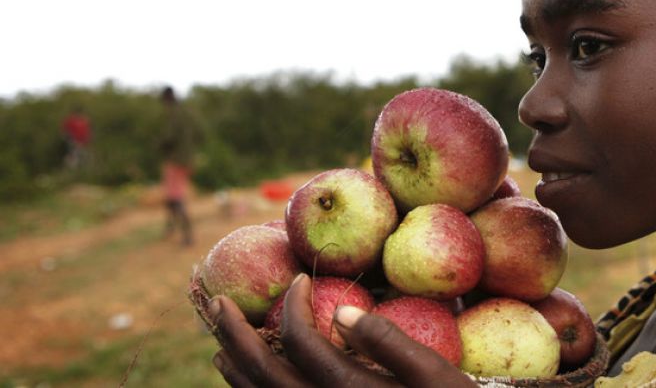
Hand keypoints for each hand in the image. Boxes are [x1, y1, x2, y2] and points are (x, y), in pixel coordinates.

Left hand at [209, 274, 475, 387]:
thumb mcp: (434, 374)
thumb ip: (389, 342)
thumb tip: (342, 309)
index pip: (301, 341)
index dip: (294, 304)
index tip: (301, 279)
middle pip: (264, 374)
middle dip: (236, 335)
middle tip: (219, 303)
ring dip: (235, 369)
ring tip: (220, 343)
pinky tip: (251, 382)